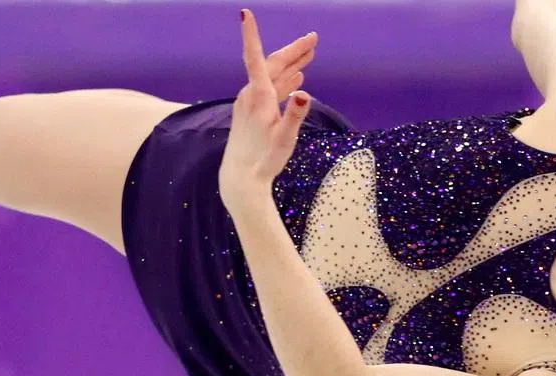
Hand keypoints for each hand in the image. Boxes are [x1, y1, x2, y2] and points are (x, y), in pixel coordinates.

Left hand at [219, 9, 316, 210]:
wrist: (241, 178)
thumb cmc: (264, 159)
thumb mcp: (285, 138)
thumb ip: (295, 114)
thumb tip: (304, 93)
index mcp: (259, 96)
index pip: (254, 58)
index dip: (251, 34)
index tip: (245, 13)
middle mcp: (251, 95)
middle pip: (272, 64)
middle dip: (294, 50)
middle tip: (314, 39)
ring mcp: (250, 103)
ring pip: (272, 75)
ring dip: (291, 63)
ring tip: (310, 53)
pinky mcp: (252, 111)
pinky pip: (270, 87)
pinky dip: (285, 79)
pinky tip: (296, 78)